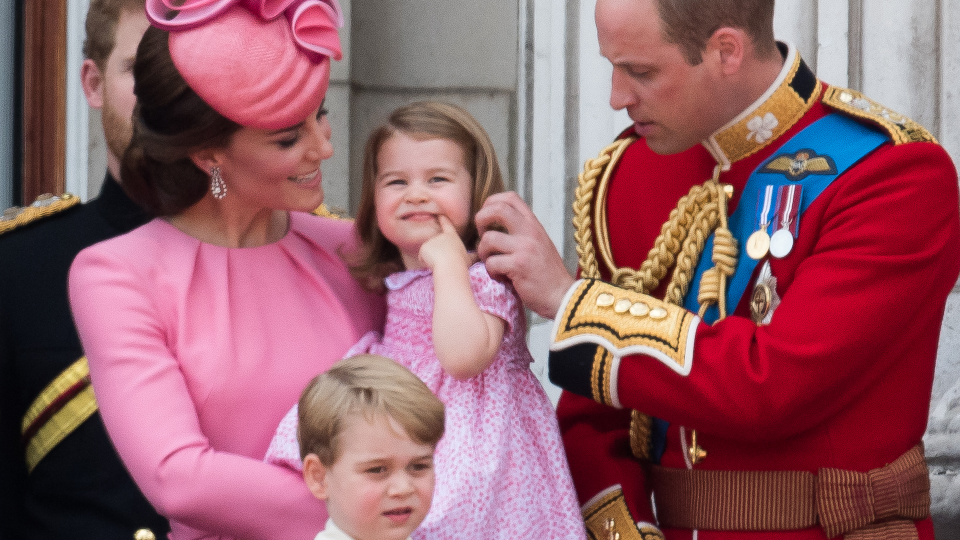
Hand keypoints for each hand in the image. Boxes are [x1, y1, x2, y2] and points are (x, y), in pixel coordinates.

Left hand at [419, 215, 471, 271]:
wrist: (450, 266)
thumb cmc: (460, 264)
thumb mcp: (469, 259)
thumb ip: (472, 257)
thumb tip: (479, 257)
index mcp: (452, 237)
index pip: (447, 225)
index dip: (444, 220)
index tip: (440, 215)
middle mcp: (441, 236)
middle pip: (436, 246)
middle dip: (437, 255)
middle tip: (445, 261)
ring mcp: (431, 241)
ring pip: (429, 254)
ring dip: (433, 260)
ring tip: (440, 263)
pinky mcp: (424, 247)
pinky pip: (423, 259)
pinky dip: (426, 263)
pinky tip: (432, 264)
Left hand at [475, 192, 574, 318]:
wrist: (563, 295)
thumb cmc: (547, 274)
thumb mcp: (538, 244)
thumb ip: (522, 232)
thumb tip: (493, 226)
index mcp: (533, 224)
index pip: (510, 197)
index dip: (491, 203)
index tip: (487, 218)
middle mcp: (530, 231)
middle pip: (497, 209)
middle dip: (481, 219)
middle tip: (481, 235)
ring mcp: (525, 247)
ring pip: (488, 238)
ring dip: (483, 252)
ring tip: (490, 262)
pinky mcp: (519, 265)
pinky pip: (491, 262)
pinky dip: (491, 271)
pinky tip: (500, 277)